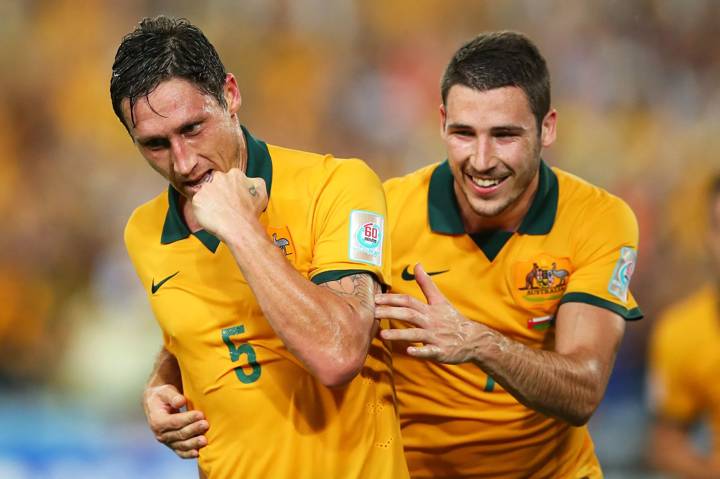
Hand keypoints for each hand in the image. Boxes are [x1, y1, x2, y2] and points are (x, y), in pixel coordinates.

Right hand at [143, 384, 209, 458]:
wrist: (156, 404)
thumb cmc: (163, 396)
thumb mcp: (166, 392)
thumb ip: (173, 397)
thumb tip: (181, 401)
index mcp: (157, 421)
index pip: (175, 421)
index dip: (188, 419)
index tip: (200, 414)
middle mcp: (160, 434)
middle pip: (179, 434)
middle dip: (194, 430)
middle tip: (206, 424)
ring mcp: (166, 441)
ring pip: (181, 445)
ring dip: (193, 443)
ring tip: (205, 439)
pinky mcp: (172, 445)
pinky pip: (180, 452)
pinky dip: (188, 454)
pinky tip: (198, 453)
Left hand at [192, 168, 267, 239]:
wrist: (239, 228)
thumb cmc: (250, 212)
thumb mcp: (261, 192)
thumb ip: (254, 181)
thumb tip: (250, 180)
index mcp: (235, 174)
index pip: (229, 178)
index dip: (231, 189)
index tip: (233, 198)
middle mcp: (220, 178)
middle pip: (216, 183)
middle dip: (219, 192)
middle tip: (225, 205)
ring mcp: (207, 188)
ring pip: (206, 193)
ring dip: (210, 201)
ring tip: (218, 213)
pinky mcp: (197, 199)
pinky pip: (198, 203)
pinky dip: (203, 210)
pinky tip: (212, 217)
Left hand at [375, 263, 489, 363]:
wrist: (473, 339)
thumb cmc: (452, 319)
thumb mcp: (440, 300)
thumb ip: (426, 284)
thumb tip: (417, 265)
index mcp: (429, 309)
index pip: (408, 301)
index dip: (392, 299)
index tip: (375, 299)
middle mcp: (431, 321)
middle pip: (409, 315)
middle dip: (391, 313)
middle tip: (373, 314)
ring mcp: (436, 337)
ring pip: (416, 334)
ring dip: (400, 334)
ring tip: (383, 335)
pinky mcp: (441, 351)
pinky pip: (430, 351)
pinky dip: (420, 351)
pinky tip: (409, 351)